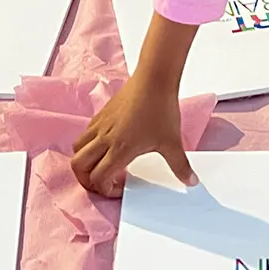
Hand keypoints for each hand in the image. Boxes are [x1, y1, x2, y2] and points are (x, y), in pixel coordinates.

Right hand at [70, 77, 195, 197]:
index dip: (105, 190)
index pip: (98, 178)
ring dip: (84, 162)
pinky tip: (106, 146)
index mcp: (120, 150)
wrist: (154, 79)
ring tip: (100, 166)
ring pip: (77, 150)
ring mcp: (100, 126)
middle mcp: (104, 139)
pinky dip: (87, 146)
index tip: (119, 188)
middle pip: (79, 167)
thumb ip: (180, 166)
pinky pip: (84, 135)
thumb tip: (191, 181)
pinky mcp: (100, 116)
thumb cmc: (161, 108)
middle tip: (101, 183)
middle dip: (86, 180)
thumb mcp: (172, 142)